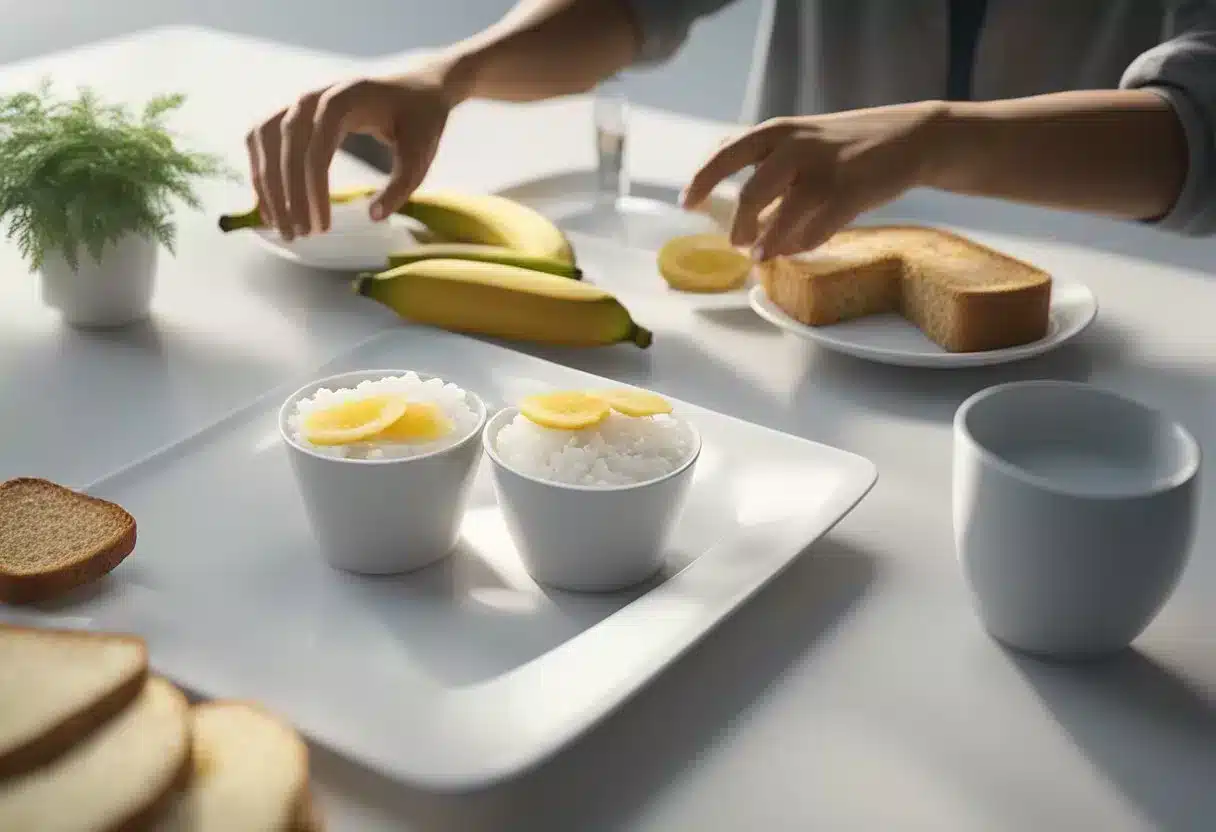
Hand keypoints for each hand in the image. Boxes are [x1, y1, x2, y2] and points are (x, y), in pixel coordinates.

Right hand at [246, 65, 457, 239]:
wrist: (416, 86)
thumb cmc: (420, 119)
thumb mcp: (421, 153)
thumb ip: (402, 184)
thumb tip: (373, 216)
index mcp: (346, 98)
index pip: (317, 148)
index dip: (314, 191)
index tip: (323, 227)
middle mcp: (315, 96)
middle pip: (286, 146)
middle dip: (288, 195)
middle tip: (300, 235)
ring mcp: (299, 101)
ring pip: (265, 141)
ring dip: (267, 186)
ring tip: (282, 227)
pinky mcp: (292, 112)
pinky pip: (262, 139)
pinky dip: (261, 171)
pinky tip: (270, 207)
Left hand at [681, 102, 946, 259]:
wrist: (910, 137)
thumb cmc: (846, 145)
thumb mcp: (800, 138)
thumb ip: (764, 162)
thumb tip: (729, 201)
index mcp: (779, 131)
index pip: (727, 153)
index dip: (703, 180)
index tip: (686, 203)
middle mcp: (797, 147)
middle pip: (751, 194)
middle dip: (739, 225)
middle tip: (736, 243)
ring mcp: (825, 170)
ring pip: (782, 218)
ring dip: (768, 243)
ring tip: (762, 256)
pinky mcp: (850, 194)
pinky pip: (816, 231)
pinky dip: (802, 245)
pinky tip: (797, 250)